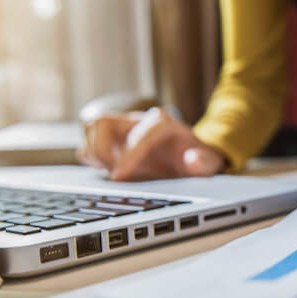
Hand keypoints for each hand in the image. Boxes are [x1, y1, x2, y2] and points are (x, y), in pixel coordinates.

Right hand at [78, 107, 224, 180]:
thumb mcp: (207, 162)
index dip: (127, 156)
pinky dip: (91, 157)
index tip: (119, 177)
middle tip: (114, 174)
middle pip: (103, 122)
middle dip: (102, 150)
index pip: (138, 134)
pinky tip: (107, 171)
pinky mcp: (112, 139)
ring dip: (94, 153)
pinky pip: (88, 140)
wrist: (191, 154)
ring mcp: (122, 128)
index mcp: (161, 124)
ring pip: (91, 128)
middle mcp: (138, 121)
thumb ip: (204, 162)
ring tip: (110, 171)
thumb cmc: (196, 158)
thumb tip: (192, 159)